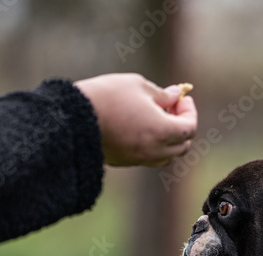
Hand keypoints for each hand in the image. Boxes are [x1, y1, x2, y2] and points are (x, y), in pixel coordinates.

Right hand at [74, 73, 196, 167]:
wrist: (72, 118)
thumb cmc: (107, 96)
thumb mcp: (138, 86)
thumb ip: (162, 94)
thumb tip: (175, 96)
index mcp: (162, 131)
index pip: (190, 128)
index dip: (189, 111)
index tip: (181, 97)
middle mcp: (154, 150)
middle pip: (183, 146)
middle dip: (182, 125)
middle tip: (170, 106)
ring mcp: (139, 159)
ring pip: (167, 156)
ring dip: (169, 139)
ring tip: (156, 117)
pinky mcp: (125, 162)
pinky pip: (149, 158)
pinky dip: (154, 145)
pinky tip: (141, 127)